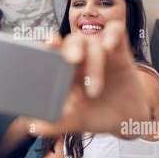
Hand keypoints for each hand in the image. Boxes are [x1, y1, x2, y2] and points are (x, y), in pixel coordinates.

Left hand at [29, 21, 149, 136]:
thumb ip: (55, 123)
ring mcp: (100, 52)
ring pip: (93, 41)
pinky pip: (116, 30)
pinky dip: (112, 34)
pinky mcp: (119, 50)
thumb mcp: (75, 121)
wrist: (125, 121)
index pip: (55, 50)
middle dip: (71, 47)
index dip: (50, 44)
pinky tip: (110, 46)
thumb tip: (33, 127)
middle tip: (73, 60)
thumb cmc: (95, 115)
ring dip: (94, 62)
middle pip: (73, 41)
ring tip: (94, 90)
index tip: (47, 44)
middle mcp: (81, 57)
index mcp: (65, 70)